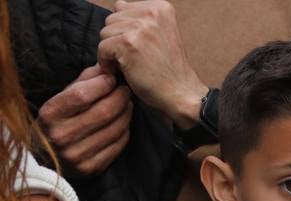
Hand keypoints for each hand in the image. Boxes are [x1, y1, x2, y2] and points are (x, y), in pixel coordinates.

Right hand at [37, 66, 131, 176]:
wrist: (44, 158)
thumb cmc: (56, 121)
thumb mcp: (60, 99)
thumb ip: (82, 82)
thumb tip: (105, 66)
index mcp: (50, 114)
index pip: (81, 95)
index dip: (102, 84)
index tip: (112, 78)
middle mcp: (61, 136)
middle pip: (102, 112)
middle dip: (120, 97)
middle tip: (126, 90)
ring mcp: (77, 154)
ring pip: (114, 129)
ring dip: (126, 113)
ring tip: (128, 104)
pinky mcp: (91, 168)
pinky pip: (117, 146)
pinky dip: (125, 131)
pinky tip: (124, 123)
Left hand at [98, 0, 207, 129]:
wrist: (180, 93)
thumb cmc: (168, 69)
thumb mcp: (161, 33)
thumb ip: (140, 18)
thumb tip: (117, 5)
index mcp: (160, 8)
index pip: (122, 7)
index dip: (125, 29)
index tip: (138, 45)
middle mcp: (151, 13)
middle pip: (111, 19)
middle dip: (117, 39)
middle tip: (135, 57)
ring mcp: (140, 27)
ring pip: (105, 33)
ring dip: (112, 51)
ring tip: (131, 63)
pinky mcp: (128, 43)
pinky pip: (102, 48)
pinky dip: (107, 63)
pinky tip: (122, 71)